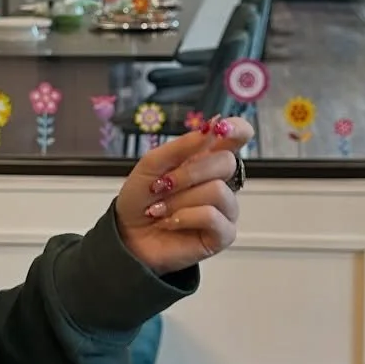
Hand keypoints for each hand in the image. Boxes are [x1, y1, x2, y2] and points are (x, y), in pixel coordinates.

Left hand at [115, 117, 254, 275]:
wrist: (127, 235)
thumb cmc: (140, 200)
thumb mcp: (152, 164)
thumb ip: (181, 146)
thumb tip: (211, 128)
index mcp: (206, 160)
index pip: (237, 137)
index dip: (237, 128)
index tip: (222, 127)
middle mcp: (220, 182)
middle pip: (227, 162)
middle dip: (188, 173)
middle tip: (162, 186)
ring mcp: (224, 209)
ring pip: (217, 190)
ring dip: (180, 200)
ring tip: (161, 210)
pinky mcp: (223, 234)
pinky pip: (212, 216)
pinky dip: (185, 217)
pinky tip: (171, 223)